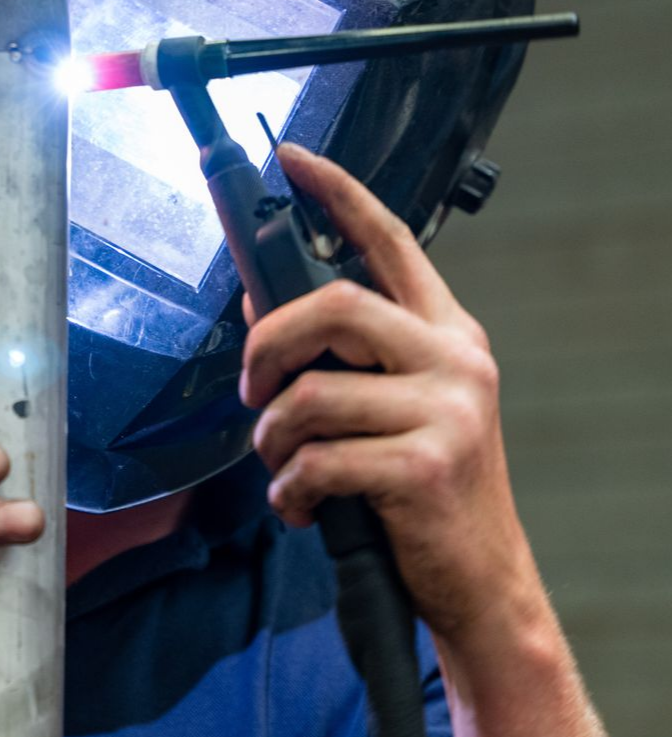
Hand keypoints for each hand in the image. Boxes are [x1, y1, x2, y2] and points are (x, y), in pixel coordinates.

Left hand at [239, 143, 541, 647]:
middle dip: (268, 346)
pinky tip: (303, 508)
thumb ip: (346, 356)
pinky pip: (318, 459)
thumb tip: (262, 307)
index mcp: (447, 333)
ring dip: (272, 438)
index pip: (391, 241)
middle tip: (253, 392)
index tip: (293, 157)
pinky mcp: (427, 466)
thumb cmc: (425, 489)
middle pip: (335, 306)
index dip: (339, 193)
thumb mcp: (401, 407)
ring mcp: (448, 410)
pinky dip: (289, 491)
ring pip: (312, 394)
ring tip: (283, 467)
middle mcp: (456, 358)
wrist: (483, 580)